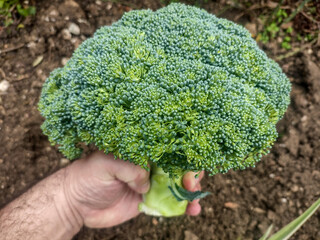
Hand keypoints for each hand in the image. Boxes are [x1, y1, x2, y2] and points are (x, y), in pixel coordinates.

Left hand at [65, 151, 203, 227]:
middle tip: (189, 185)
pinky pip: (170, 204)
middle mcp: (149, 166)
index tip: (187, 167)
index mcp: (141, 151)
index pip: (168, 149)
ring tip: (194, 202)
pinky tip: (192, 210)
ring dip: (191, 192)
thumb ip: (130, 168)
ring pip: (178, 186)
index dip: (182, 156)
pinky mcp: (149, 202)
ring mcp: (150, 185)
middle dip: (190, 175)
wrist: (77, 203)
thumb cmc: (88, 176)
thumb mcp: (106, 164)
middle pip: (178, 167)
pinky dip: (183, 206)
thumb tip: (148, 183)